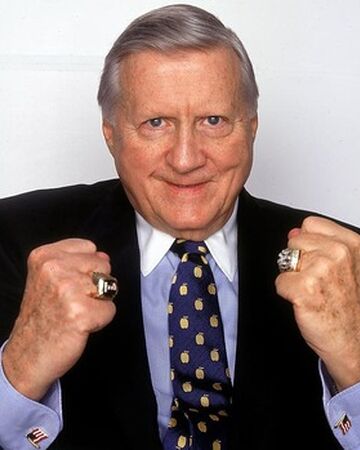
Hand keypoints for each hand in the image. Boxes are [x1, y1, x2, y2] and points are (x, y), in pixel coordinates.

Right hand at [2, 238, 115, 399]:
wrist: (27, 355)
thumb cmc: (41, 317)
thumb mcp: (49, 279)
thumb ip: (77, 262)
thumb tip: (104, 255)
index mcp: (44, 256)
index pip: (90, 247)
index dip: (86, 268)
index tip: (69, 285)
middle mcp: (54, 269)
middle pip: (103, 265)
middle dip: (95, 285)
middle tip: (73, 302)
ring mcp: (67, 290)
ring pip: (109, 286)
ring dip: (98, 303)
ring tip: (76, 313)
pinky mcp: (80, 313)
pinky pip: (110, 309)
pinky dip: (100, 320)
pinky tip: (80, 326)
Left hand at [275, 216, 359, 390]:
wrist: (357, 343)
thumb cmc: (352, 308)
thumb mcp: (347, 267)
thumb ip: (322, 244)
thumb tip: (294, 231)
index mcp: (351, 245)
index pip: (311, 224)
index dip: (308, 243)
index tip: (317, 260)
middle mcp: (338, 254)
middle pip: (294, 242)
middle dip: (299, 261)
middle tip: (317, 282)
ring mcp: (321, 270)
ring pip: (285, 261)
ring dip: (293, 277)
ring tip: (314, 292)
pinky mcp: (305, 289)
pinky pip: (280, 281)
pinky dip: (288, 293)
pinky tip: (306, 303)